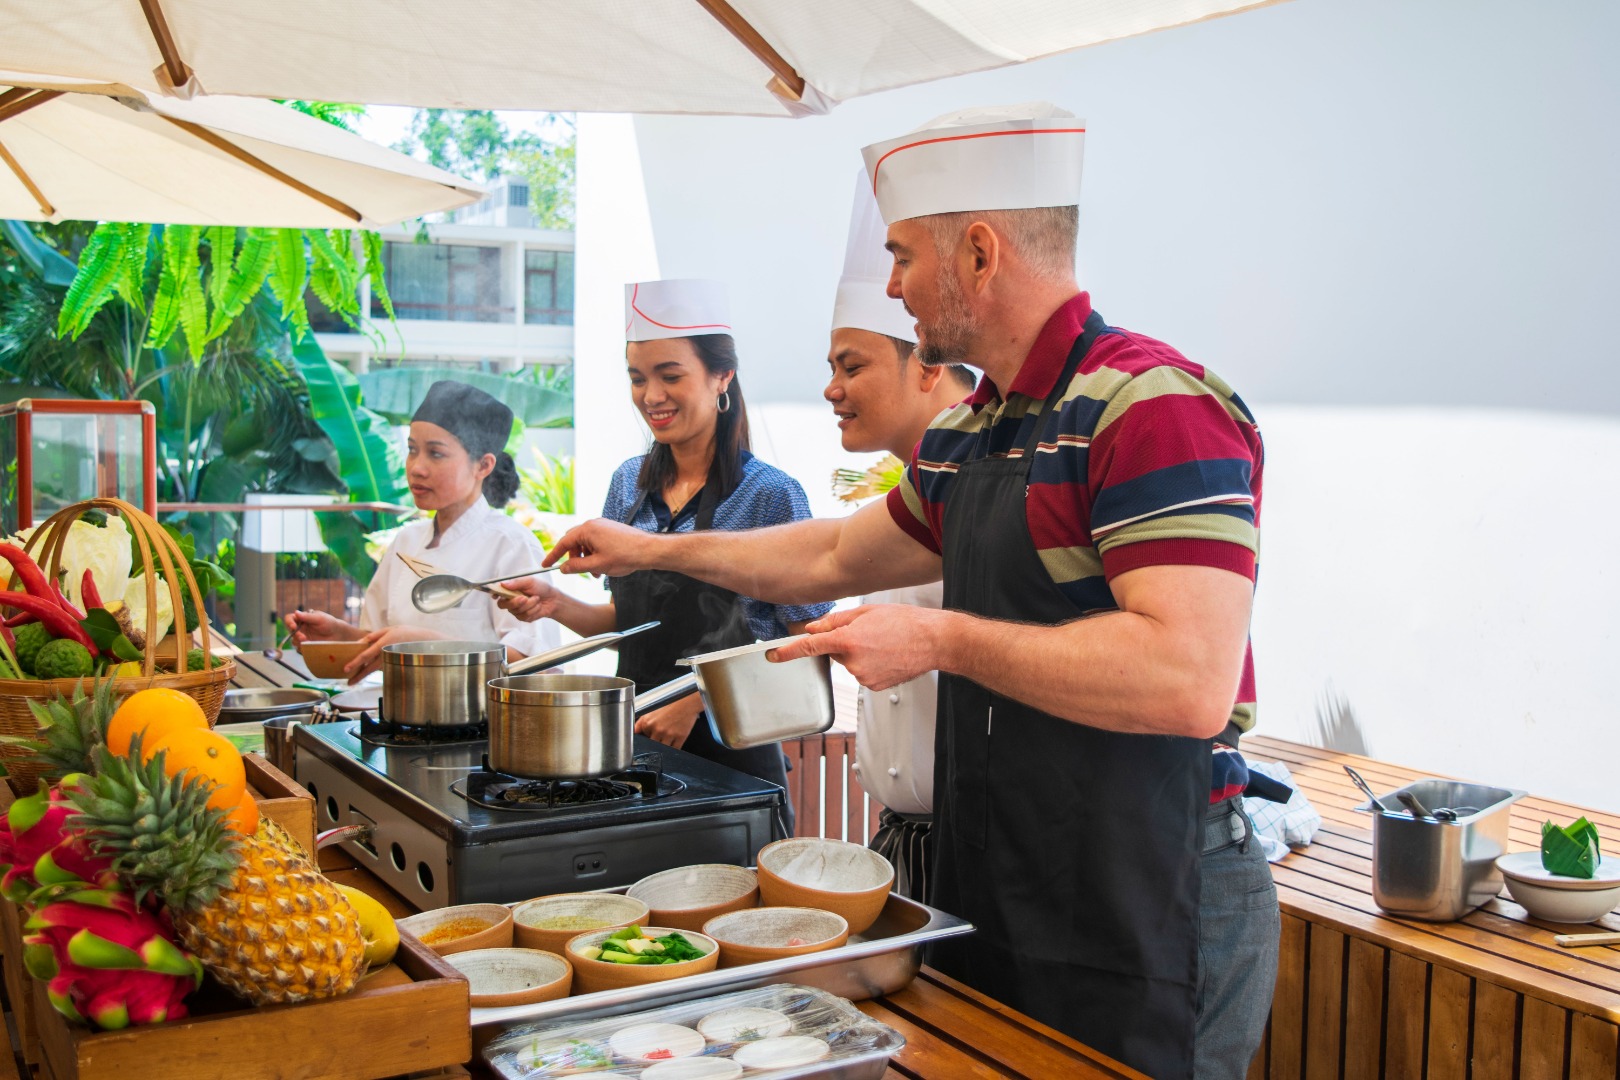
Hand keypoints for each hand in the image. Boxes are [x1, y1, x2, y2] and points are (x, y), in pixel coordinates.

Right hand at [284, 609, 352, 643]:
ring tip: (309, 642)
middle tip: (303, 638)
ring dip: (299, 642)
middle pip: (290, 631)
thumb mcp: (319, 618)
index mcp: (302, 619)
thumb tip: (296, 612)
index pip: (290, 618)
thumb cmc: (329, 623)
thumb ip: (308, 617)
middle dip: (295, 635)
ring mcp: (302, 637)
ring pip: (294, 641)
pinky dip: (304, 648)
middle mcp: (300, 628)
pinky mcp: (306, 646)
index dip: (289, 622)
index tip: (293, 627)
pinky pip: (300, 649)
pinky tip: (311, 646)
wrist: (338, 635)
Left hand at [344, 625, 442, 682]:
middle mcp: (387, 653)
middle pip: (370, 667)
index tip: (347, 669)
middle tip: (349, 682)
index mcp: (385, 643)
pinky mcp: (395, 663)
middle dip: (359, 675)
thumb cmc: (408, 633)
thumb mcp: (390, 629)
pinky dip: (372, 670)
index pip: (367, 654)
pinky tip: (365, 672)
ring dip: (364, 675)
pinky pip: (381, 667)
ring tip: (354, 680)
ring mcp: (392, 660)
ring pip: (375, 670)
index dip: (356, 662)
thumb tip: (359, 643)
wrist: (427, 642)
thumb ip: (374, 635)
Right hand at [496, 576, 561, 622]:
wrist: (553, 599)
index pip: (497, 592)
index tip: (495, 595)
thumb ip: (517, 583)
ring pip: (515, 611)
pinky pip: (524, 616)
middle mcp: (511, 600)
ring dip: (529, 604)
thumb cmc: (542, 588)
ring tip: (537, 599)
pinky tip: (538, 606)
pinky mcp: (523, 617)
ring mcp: (516, 610)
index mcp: (510, 589)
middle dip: (514, 602)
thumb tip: (503, 584)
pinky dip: (533, 610)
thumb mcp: (530, 581)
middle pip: (502, 604)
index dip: (494, 594)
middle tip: (524, 598)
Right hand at [544, 518, 656, 577]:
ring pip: (585, 543)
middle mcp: (593, 524)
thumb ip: (576, 567)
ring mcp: (602, 526)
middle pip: (574, 542)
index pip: (563, 543)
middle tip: (577, 571)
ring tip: (595, 573)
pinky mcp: (610, 529)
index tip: (545, 564)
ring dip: (586, 558)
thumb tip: (563, 568)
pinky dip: (594, 553)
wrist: (648, 550)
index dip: (553, 555)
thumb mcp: (597, 565)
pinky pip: (595, 541)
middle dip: (574, 558)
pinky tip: (602, 565)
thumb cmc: (625, 556)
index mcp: (587, 530)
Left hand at [633, 694, 703, 749]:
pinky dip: (673, 748)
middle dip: (655, 741)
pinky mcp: (680, 737)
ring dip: (664, 745)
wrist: (688, 700)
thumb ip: (641, 721)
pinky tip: (674, 742)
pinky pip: (674, 749)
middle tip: (660, 735)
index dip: (647, 736)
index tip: (650, 735)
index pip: (642, 737)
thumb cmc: (671, 702)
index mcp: (647, 722)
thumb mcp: (652, 709)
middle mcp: (657, 729)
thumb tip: (635, 732)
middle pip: (651, 744)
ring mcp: (668, 734)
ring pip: (662, 748)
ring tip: (668, 737)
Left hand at [768, 605, 952, 690]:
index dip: (788, 651)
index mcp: (849, 640)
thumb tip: (813, 628)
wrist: (935, 641)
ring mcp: (864, 677)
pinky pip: (862, 673)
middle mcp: (854, 661)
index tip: (774, 655)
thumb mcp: (866, 612)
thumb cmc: (906, 622)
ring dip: (859, 653)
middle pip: (834, 652)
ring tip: (884, 642)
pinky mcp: (874, 687)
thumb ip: (835, 621)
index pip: (810, 646)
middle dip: (844, 642)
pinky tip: (888, 655)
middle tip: (870, 632)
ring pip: (849, 662)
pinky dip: (870, 664)